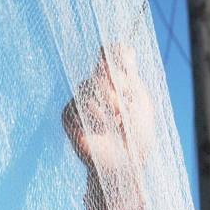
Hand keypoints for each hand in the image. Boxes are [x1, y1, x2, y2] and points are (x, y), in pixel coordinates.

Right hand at [61, 44, 156, 173]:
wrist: (125, 164)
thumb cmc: (137, 136)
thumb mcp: (140, 103)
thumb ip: (131, 76)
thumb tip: (127, 46)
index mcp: (115, 81)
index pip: (109, 55)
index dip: (112, 56)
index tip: (118, 62)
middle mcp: (95, 87)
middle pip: (101, 70)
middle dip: (116, 88)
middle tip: (123, 109)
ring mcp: (80, 100)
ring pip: (88, 87)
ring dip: (107, 107)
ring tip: (116, 123)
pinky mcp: (68, 115)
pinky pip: (77, 105)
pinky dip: (93, 117)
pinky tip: (101, 130)